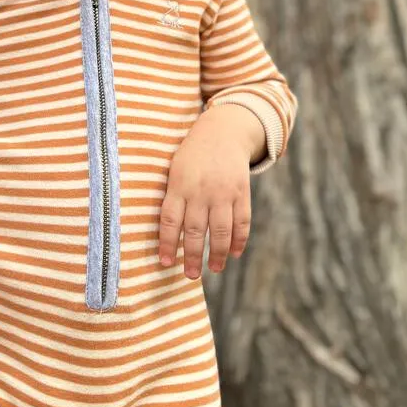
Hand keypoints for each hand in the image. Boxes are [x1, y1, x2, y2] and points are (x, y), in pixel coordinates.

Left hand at [158, 106, 262, 277]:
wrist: (223, 131)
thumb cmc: (192, 156)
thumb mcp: (175, 170)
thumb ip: (172, 197)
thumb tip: (165, 234)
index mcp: (179, 185)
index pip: (170, 220)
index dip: (167, 243)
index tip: (164, 262)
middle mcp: (201, 190)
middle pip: (195, 230)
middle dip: (192, 256)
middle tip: (190, 276)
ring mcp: (224, 192)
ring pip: (221, 230)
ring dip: (217, 254)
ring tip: (214, 269)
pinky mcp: (242, 192)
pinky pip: (242, 221)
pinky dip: (239, 240)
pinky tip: (234, 253)